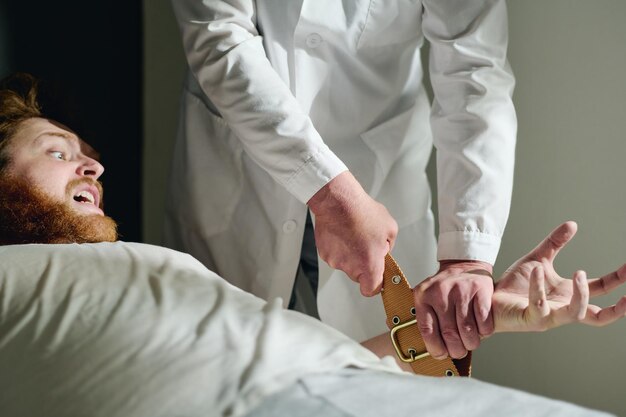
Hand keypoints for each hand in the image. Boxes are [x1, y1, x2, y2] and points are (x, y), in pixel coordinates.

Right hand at [308, 171, 397, 295]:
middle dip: (363, 263)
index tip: (377, 278)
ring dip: (350, 253)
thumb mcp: (390, 228)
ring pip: (346, 263)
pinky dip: (338, 246)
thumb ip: (389, 246)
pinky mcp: (324, 252)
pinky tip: (343, 232)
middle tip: (366, 245)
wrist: (338, 202)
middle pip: (358, 275)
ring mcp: (335, 260)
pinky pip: (334, 254)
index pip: (371, 290)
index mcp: (369, 265)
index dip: (375, 284)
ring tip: (353, 233)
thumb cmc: (362, 213)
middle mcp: (350, 267)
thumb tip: (384, 251)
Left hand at [412, 260, 493, 358]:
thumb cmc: (444, 288)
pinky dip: (484, 332)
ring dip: (471, 343)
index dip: (435, 347)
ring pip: (468, 330)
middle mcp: (441, 292)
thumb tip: (414, 339)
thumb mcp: (425, 297)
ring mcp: (461, 290)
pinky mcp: (480, 290)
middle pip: (449, 333)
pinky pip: (484, 321)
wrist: (464, 265)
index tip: (440, 354)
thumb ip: (422, 317)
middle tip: (458, 352)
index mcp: (423, 296)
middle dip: (456, 350)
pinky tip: (480, 330)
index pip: (427, 329)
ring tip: (470, 343)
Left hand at [493, 221, 625, 332]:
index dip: (617, 280)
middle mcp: (562, 309)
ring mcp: (548, 316)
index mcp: (567, 295)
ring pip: (575, 314)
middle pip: (598, 316)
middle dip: (617, 309)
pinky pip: (539, 305)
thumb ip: (555, 244)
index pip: (599, 289)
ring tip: (578, 271)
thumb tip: (573, 224)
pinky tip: (537, 271)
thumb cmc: (514, 285)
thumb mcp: (537, 259)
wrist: (487, 298)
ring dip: (581, 294)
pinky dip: (538, 287)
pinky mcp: (530, 319)